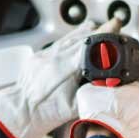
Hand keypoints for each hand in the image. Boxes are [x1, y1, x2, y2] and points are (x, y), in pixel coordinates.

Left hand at [0, 18, 122, 137]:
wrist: (23, 111)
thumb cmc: (47, 112)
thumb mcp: (76, 105)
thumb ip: (94, 92)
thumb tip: (111, 83)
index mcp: (64, 69)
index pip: (89, 44)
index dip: (104, 33)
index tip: (115, 25)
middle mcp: (53, 57)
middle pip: (81, 35)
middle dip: (99, 31)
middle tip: (113, 27)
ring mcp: (45, 54)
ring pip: (70, 36)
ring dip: (85, 34)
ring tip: (98, 33)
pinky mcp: (39, 55)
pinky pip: (59, 42)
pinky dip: (72, 41)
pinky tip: (78, 44)